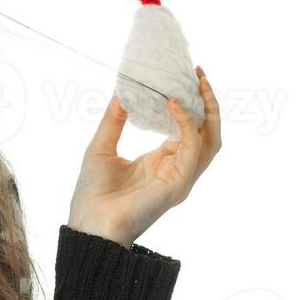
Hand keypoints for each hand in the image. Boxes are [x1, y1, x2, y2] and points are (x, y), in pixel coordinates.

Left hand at [67, 65, 220, 246]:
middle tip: (197, 73)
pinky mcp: (178, 184)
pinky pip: (192, 148)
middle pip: (208, 132)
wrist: (88, 225)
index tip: (184, 76)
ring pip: (211, 139)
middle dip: (207, 102)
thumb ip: (115, 120)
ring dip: (207, 109)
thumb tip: (122, 91)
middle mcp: (177, 169)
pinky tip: (172, 104)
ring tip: (195, 82)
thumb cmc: (92, 194)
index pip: (190, 128)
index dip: (190, 103)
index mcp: (162, 161)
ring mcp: (181, 178)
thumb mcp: (101, 147)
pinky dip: (186, 124)